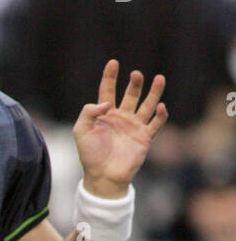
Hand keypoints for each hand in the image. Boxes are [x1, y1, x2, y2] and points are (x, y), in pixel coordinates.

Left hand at [73, 60, 166, 197]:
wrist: (102, 177)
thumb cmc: (89, 156)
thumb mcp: (80, 131)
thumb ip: (88, 112)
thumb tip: (106, 103)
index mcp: (105, 115)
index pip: (107, 91)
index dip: (110, 77)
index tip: (113, 63)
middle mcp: (121, 117)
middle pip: (130, 95)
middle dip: (134, 84)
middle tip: (136, 75)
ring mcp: (134, 127)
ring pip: (147, 105)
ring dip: (154, 92)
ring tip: (159, 78)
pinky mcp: (144, 138)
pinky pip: (155, 123)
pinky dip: (160, 115)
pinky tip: (160, 106)